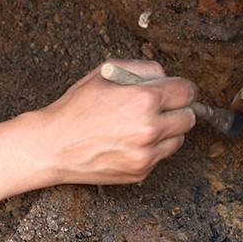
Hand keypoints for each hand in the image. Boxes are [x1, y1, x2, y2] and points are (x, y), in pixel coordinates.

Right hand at [28, 60, 197, 184]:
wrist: (53, 145)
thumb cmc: (77, 107)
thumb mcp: (106, 72)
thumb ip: (142, 69)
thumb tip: (165, 76)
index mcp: (144, 99)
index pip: (187, 91)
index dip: (182, 88)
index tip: (177, 90)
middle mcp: (150, 129)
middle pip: (189, 117)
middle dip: (177, 109)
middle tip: (160, 107)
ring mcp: (146, 154)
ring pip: (179, 139)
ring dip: (167, 130)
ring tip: (141, 124)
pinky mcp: (141, 172)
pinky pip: (161, 155)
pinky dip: (152, 148)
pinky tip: (130, 140)